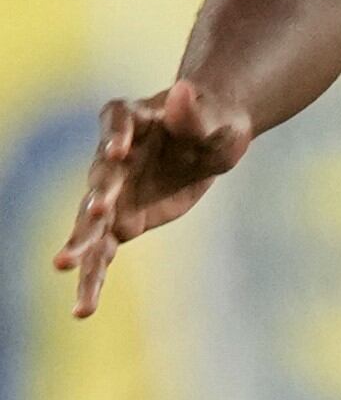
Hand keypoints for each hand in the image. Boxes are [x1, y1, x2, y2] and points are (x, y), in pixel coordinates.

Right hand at [49, 82, 253, 316]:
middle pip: (101, 177)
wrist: (208, 138)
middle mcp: (112, 156)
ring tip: (63, 264)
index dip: (116, 136)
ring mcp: (112, 192)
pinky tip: (82, 309)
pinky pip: (102, 253)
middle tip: (96, 212)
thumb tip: (183, 90)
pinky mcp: (120, 222)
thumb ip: (197, 112)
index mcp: (133, 119)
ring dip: (81, 242)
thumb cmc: (215, 121)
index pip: (118, 123)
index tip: (118, 149)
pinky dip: (93, 278)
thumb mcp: (217, 118)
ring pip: (92, 221)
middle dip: (98, 195)